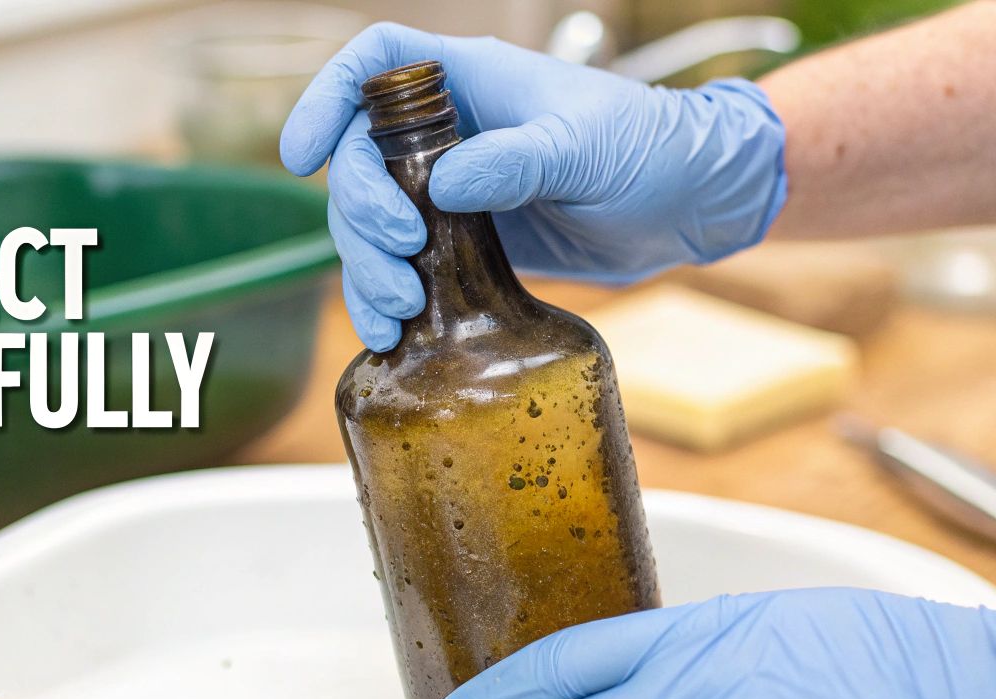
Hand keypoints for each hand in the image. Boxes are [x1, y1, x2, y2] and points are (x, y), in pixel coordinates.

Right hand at [279, 23, 786, 350]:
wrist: (693, 204)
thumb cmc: (653, 149)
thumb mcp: (587, 148)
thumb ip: (516, 160)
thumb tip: (444, 186)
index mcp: (471, 82)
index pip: (372, 65)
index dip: (324, 98)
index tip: (302, 154)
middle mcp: (450, 132)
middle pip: (358, 160)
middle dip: (360, 213)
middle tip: (402, 256)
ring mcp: (453, 190)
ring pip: (372, 224)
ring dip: (367, 269)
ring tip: (399, 314)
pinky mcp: (465, 245)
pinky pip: (405, 268)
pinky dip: (387, 301)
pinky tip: (391, 335)